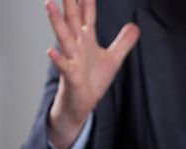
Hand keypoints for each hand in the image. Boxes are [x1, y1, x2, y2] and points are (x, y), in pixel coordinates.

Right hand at [45, 0, 138, 148]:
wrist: (82, 102)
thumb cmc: (93, 80)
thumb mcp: (113, 59)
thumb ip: (124, 42)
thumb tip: (135, 26)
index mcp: (87, 40)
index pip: (87, 15)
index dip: (87, 0)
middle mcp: (77, 46)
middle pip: (73, 20)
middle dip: (69, 3)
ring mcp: (71, 59)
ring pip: (63, 38)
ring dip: (57, 22)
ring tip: (50, 5)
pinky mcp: (70, 76)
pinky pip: (63, 66)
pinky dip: (57, 59)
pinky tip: (50, 51)